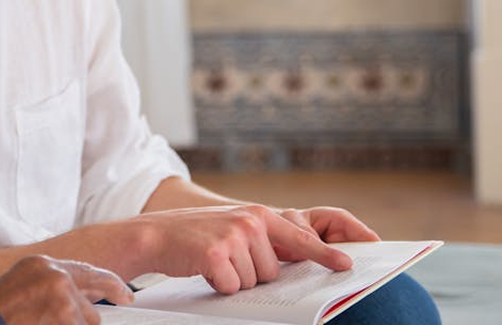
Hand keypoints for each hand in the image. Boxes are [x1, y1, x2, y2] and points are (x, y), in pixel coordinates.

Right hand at [0, 255, 132, 324]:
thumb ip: (51, 289)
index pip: (86, 270)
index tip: (125, 293)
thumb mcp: (21, 289)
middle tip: (97, 308)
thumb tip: (80, 303)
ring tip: (40, 321)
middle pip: (90, 298)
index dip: (109, 282)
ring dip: (71, 324)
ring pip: (87, 319)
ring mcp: (61, 293)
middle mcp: (54, 273)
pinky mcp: (66, 314)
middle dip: (86, 316)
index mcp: (41, 264)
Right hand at [128, 204, 368, 292]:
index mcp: (258, 215)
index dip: (325, 254)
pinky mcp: (216, 255)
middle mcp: (250, 222)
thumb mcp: (234, 227)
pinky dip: (218, 284)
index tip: (346, 265)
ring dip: (234, 279)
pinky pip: (231, 286)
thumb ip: (263, 237)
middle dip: (251, 273)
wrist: (155, 234)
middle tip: (226, 258)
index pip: (300, 238)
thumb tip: (293, 260)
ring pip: (253, 282)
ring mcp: (233, 237)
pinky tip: (204, 268)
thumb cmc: (196, 236)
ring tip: (213, 261)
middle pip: (272, 271)